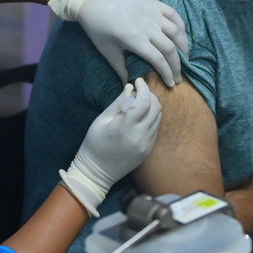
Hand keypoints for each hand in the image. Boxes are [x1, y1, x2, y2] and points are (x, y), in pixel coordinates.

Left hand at [49, 0, 187, 86]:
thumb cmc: (97, 27)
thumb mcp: (107, 51)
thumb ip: (120, 68)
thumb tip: (128, 85)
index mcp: (135, 40)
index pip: (159, 60)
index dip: (168, 73)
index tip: (171, 83)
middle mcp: (148, 26)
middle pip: (170, 48)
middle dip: (177, 65)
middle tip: (179, 76)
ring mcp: (152, 13)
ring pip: (176, 31)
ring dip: (183, 46)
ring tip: (185, 57)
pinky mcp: (154, 2)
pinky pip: (173, 14)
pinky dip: (181, 25)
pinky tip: (182, 35)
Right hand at [61, 78, 161, 214]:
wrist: (97, 172)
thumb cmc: (94, 144)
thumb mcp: (102, 120)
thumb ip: (118, 103)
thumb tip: (130, 87)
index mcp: (125, 127)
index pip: (144, 102)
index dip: (144, 88)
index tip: (138, 80)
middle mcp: (139, 136)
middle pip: (156, 108)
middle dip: (150, 95)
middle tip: (140, 90)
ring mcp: (146, 145)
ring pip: (158, 117)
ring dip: (152, 106)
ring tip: (140, 102)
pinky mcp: (148, 150)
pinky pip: (156, 128)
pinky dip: (151, 118)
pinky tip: (140, 116)